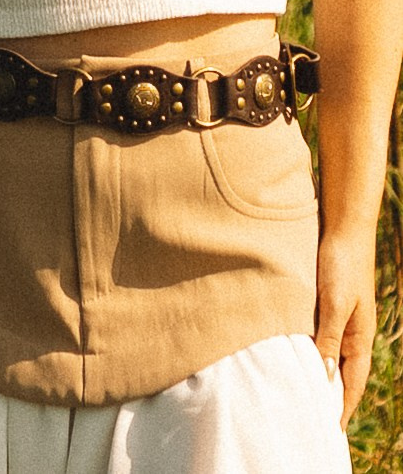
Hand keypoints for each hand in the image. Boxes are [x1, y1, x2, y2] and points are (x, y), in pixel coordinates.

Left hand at [314, 226, 376, 426]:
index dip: (341, 406)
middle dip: (328, 395)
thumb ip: (330, 338)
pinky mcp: (327, 303)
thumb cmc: (341, 263)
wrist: (343, 227)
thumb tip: (324, 378)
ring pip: (329, 354)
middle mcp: (352, 332)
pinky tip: (294, 353)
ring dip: (317, 372)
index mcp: (360, 338)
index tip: (328, 429)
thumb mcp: (334, 303)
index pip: (352, 383)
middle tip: (309, 416)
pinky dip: (310, 349)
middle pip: (341, 373)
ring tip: (299, 392)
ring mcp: (341, 318)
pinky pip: (319, 335)